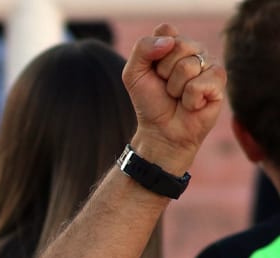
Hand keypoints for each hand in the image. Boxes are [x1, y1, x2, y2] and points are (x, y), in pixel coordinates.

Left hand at [121, 24, 226, 174]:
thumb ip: (142, 49)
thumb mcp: (133, 74)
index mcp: (173, 44)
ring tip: (178, 96)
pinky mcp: (220, 81)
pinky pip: (200, 83)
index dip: (154, 53)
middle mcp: (194, 50)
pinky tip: (191, 103)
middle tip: (166, 86)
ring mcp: (209, 64)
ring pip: (188, 66)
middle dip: (164, 72)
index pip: (166, 30)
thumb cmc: (150, 101)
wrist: (161, 130)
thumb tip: (169, 41)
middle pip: (179, 45)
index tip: (152, 71)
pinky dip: (189, 99)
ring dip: (175, 88)